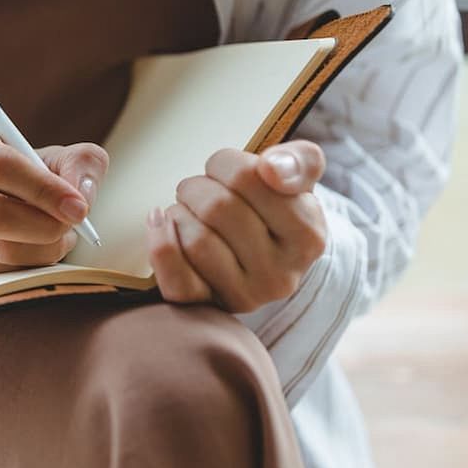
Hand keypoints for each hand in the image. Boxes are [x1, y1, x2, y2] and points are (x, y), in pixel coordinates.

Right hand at [0, 128, 108, 276]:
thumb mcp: (58, 158)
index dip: (43, 189)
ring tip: (59, 235)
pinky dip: (30, 266)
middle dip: (44, 226)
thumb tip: (81, 194)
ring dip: (43, 249)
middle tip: (73, 227)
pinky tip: (36, 248)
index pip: (0, 166)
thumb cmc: (30, 175)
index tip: (79, 207)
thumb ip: (81, 163)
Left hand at [145, 140, 326, 312]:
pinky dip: (160, 244)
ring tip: (188, 209)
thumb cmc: (274, 208)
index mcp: (308, 235)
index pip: (247, 177)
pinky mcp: (211, 307)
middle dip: (197, 186)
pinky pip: (175, 279)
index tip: (224, 167)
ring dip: (179, 212)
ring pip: (195, 240)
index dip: (224, 162)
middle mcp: (281, 274)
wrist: (264, 256)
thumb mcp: (298, 179)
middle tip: (200, 188)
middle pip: (216, 207)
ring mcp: (246, 296)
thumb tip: (271, 168)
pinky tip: (160, 221)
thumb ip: (297, 161)